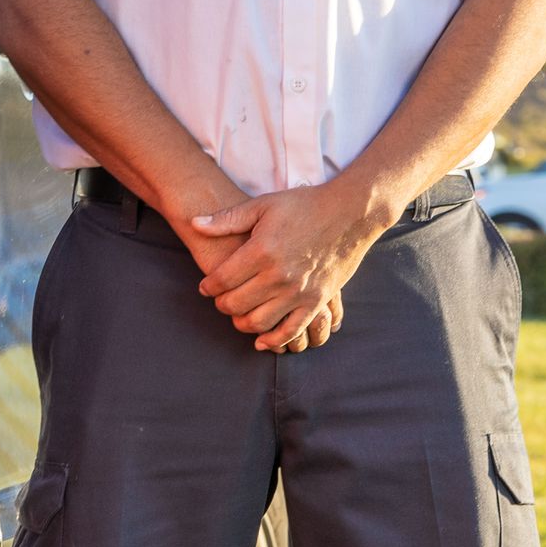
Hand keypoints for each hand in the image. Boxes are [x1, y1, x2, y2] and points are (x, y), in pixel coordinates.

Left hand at [189, 179, 383, 349]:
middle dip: (222, 305)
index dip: (208, 287)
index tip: (205, 287)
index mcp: (261, 250)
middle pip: (236, 304)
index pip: (222, 280)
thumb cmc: (304, 205)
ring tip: (238, 315)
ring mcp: (299, 291)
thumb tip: (195, 224)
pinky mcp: (317, 301)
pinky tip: (262, 341)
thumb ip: (227, 219)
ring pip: (259, 322)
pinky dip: (274, 341)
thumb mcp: (262, 205)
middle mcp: (278, 275)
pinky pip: (291, 331)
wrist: (349, 213)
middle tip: (220, 300)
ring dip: (242, 324)